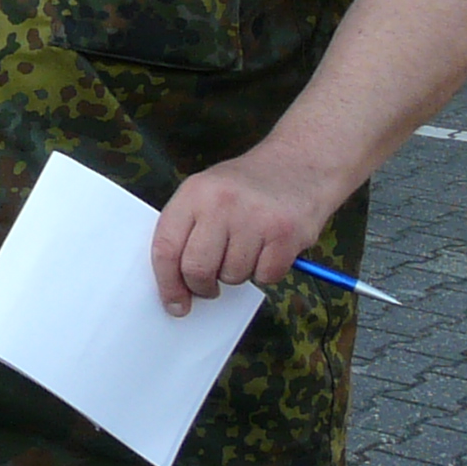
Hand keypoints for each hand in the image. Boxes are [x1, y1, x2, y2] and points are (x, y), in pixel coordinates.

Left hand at [149, 151, 338, 317]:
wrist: (301, 162)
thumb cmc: (248, 186)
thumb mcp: (207, 192)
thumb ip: (187, 231)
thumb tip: (175, 284)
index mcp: (194, 192)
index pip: (166, 247)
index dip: (167, 283)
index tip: (173, 303)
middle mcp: (222, 203)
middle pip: (197, 270)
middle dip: (202, 287)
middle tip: (209, 286)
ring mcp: (255, 218)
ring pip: (232, 276)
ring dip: (237, 274)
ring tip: (246, 248)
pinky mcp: (285, 234)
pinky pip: (265, 277)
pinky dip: (266, 272)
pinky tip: (268, 248)